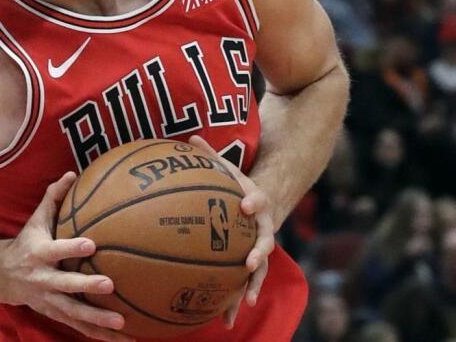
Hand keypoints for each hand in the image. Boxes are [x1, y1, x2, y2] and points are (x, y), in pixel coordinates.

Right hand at [0, 172, 132, 340]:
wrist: (0, 275)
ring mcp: (48, 300)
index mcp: (38, 253)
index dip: (71, 247)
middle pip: (65, 285)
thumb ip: (54, 197)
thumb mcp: (36, 219)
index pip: (56, 249)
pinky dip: (100, 335)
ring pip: (73, 313)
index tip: (92, 244)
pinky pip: (79, 327)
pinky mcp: (55, 314)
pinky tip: (124, 340)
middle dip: (86, 286)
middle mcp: (42, 279)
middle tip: (109, 285)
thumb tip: (72, 173)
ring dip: (97, 320)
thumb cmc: (27, 242)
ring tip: (122, 324)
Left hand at [188, 136, 274, 328]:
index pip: (258, 200)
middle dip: (259, 252)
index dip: (254, 202)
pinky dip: (237, 298)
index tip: (247, 205)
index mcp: (256, 202)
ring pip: (260, 270)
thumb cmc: (235, 186)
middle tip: (251, 262)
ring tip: (246, 302)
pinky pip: (245, 283)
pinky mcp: (252, 264)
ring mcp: (261, 248)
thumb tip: (189, 138)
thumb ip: (210, 156)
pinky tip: (226, 318)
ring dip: (253, 286)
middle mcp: (263, 228)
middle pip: (266, 241)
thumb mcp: (227, 170)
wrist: (259, 205)